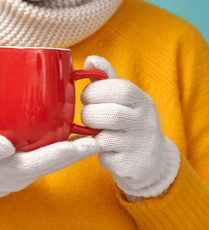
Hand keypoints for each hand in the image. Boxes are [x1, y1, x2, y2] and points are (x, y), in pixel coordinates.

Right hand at [0, 132, 98, 218]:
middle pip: (59, 159)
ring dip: (75, 147)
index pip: (46, 159)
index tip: (87, 142)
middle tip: (102, 135)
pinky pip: (48, 154)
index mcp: (13, 168)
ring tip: (93, 131)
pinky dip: (62, 144)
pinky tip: (68, 131)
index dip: (68, 150)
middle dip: (81, 148)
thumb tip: (6, 144)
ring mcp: (26, 168)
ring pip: (56, 157)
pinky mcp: (23, 162)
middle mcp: (24, 170)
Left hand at [81, 56, 180, 198]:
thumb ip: (106, 78)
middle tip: (87, 116)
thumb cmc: (128, 121)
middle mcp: (145, 121)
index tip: (86, 97)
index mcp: (141, 100)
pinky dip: (94, 151)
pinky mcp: (130, 164)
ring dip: (90, 133)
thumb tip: (90, 58)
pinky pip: (104, 157)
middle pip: (111, 114)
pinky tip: (98, 147)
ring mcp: (139, 145)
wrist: (149, 159)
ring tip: (90, 130)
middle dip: (90, 114)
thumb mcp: (122, 98)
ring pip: (105, 137)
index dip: (96, 91)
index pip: (121, 89)